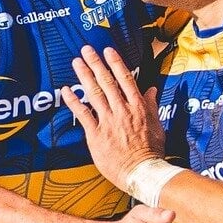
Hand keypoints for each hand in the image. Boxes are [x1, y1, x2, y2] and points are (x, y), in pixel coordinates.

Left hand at [62, 45, 165, 188]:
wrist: (143, 172)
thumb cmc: (151, 152)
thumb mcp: (157, 126)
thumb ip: (152, 106)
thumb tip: (152, 90)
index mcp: (138, 107)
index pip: (125, 79)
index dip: (115, 63)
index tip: (108, 51)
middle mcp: (122, 111)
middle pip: (107, 82)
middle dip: (96, 63)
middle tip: (86, 49)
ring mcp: (108, 122)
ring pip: (94, 94)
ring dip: (84, 76)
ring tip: (76, 62)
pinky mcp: (96, 135)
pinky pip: (82, 115)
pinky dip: (73, 102)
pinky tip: (65, 91)